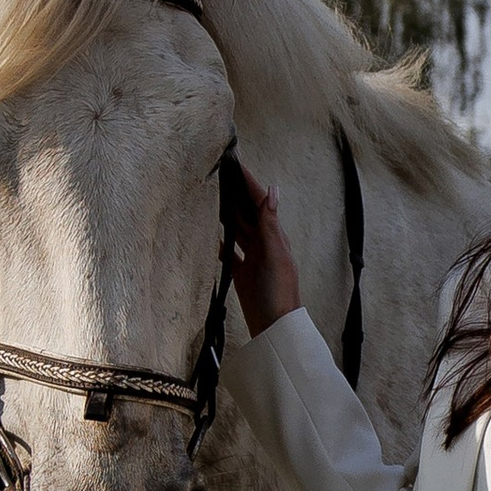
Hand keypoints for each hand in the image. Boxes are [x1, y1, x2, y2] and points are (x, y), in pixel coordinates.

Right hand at [228, 171, 302, 335]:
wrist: (274, 326)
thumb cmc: (279, 291)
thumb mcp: (274, 254)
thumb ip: (270, 224)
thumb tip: (273, 190)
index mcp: (273, 236)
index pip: (259, 202)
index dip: (248, 183)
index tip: (235, 164)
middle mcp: (263, 244)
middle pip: (246, 213)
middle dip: (235, 193)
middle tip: (219, 174)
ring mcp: (252, 259)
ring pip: (237, 230)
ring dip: (227, 214)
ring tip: (213, 196)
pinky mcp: (241, 273)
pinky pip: (229, 253)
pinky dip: (220, 241)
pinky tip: (211, 233)